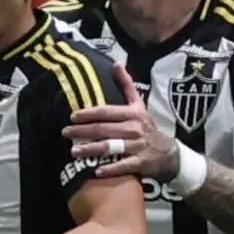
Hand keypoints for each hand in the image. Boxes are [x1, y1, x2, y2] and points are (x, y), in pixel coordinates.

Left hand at [62, 74, 179, 179]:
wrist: (168, 153)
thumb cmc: (146, 127)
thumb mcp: (139, 105)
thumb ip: (126, 85)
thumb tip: (116, 63)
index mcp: (133, 113)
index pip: (107, 112)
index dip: (88, 114)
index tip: (72, 117)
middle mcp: (135, 128)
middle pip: (104, 129)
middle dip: (82, 131)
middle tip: (65, 133)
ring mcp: (138, 146)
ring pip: (110, 147)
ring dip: (91, 150)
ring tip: (74, 152)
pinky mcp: (140, 163)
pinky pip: (123, 165)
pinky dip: (110, 169)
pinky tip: (96, 171)